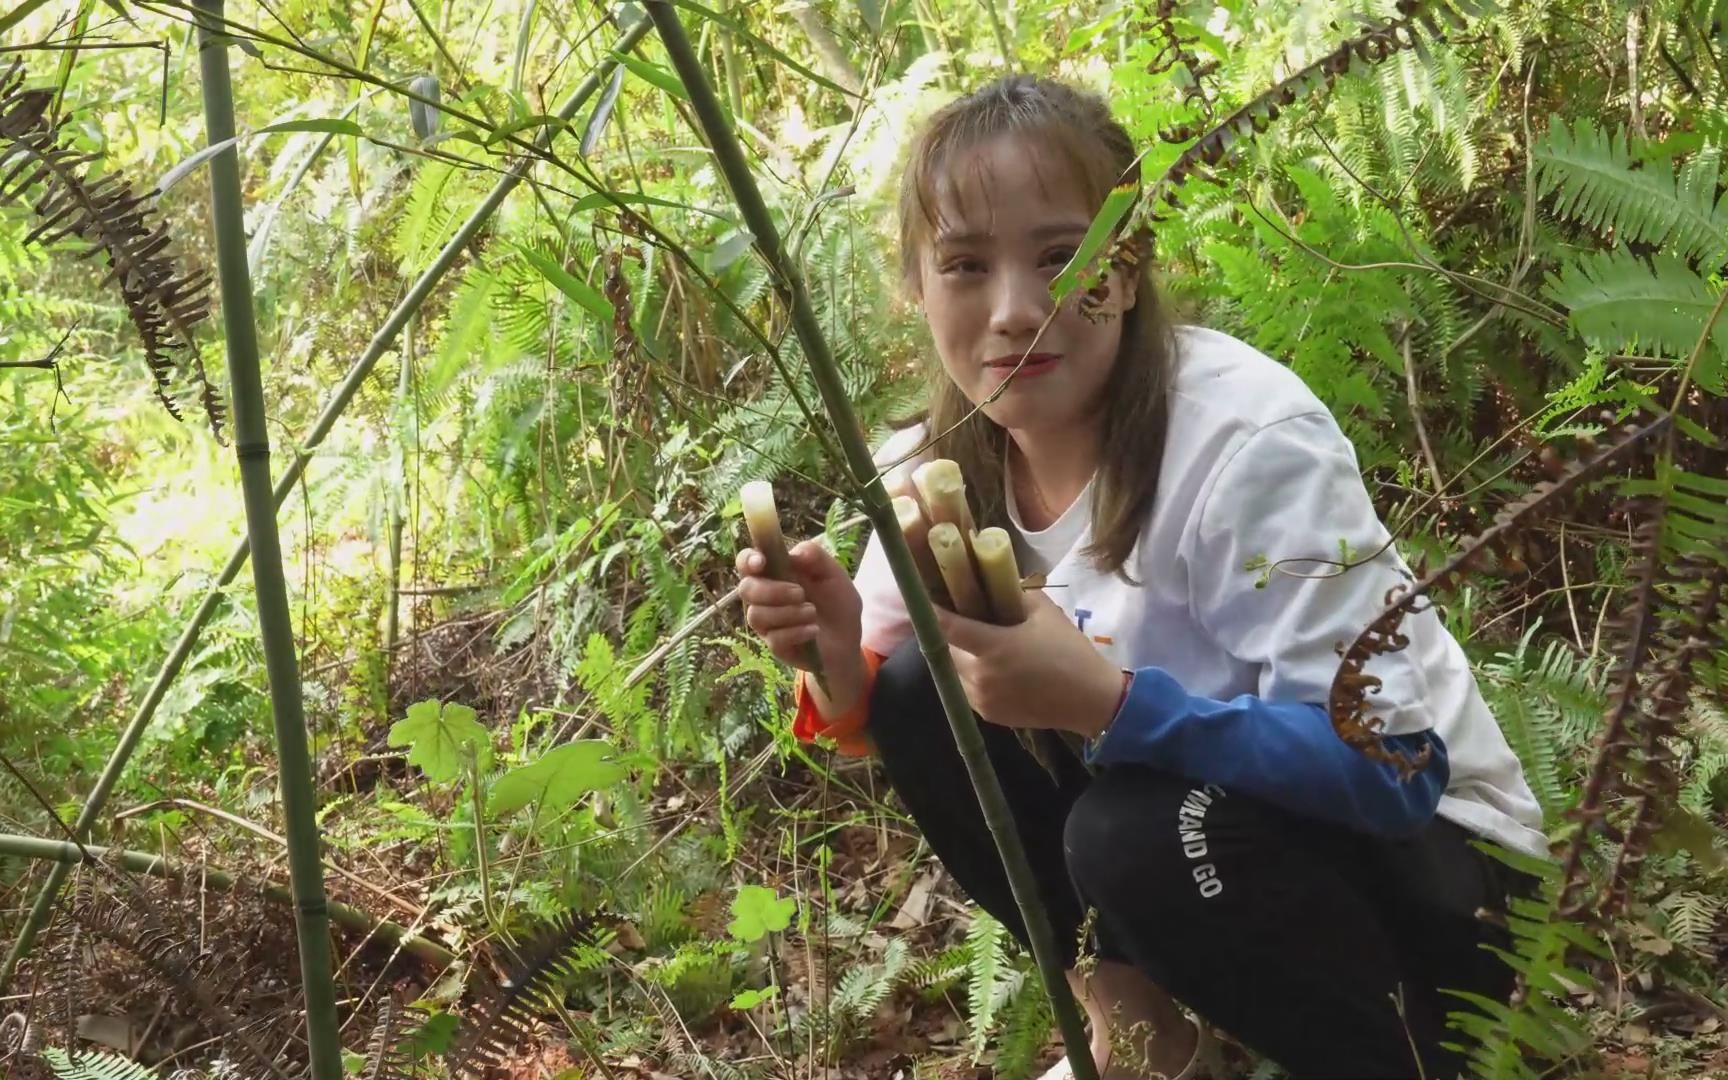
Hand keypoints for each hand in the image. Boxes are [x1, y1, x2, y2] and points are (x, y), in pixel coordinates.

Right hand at [735, 540, 866, 711]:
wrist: (848, 639)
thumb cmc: (836, 602)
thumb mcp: (833, 574)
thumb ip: (816, 557)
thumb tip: (795, 553)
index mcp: (774, 573)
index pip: (747, 562)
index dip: (747, 560)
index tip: (760, 562)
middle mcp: (764, 597)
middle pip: (746, 589)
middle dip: (772, 591)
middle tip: (800, 593)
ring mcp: (767, 623)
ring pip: (757, 615)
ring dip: (788, 612)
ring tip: (812, 612)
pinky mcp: (775, 645)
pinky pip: (774, 638)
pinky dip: (796, 632)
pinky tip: (813, 630)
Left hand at [935, 589, 1125, 736]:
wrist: (1090, 699)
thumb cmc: (1069, 650)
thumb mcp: (1044, 612)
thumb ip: (1013, 595)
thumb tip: (992, 583)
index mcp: (992, 647)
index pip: (946, 626)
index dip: (929, 610)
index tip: (920, 597)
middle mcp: (979, 676)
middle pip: (946, 649)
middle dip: (949, 634)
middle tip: (960, 619)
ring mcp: (981, 699)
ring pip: (954, 671)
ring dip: (959, 656)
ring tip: (977, 644)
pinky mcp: (988, 715)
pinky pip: (967, 689)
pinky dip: (971, 676)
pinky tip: (991, 667)